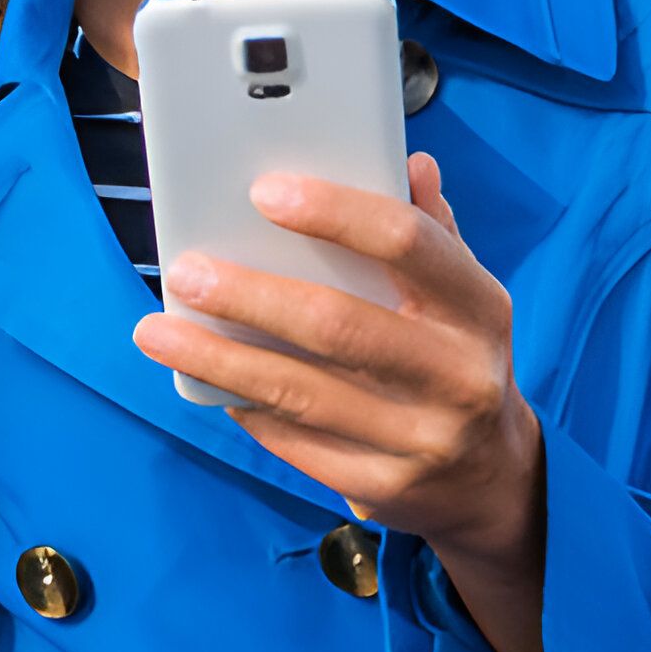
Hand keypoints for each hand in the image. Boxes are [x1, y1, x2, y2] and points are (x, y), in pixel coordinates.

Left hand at [132, 152, 548, 651]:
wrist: (494, 479)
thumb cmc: (454, 358)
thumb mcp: (461, 295)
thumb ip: (430, 230)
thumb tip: (409, 163)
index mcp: (478, 307)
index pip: (406, 243)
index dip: (334, 212)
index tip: (263, 192)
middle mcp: (459, 375)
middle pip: (338, 324)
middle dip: (250, 295)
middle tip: (186, 271)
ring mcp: (424, 439)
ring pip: (301, 393)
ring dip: (218, 359)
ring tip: (157, 331)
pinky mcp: (386, 488)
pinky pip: (297, 443)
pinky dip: (245, 408)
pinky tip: (205, 381)